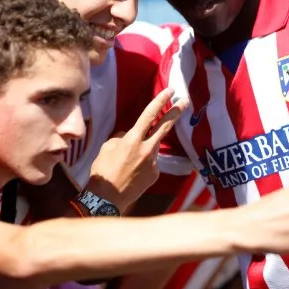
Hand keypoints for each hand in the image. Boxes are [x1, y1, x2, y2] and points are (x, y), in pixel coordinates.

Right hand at [87, 88, 188, 210]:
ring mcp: (153, 162)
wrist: (106, 198)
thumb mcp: (107, 147)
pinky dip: (143, 163)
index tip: (171, 91)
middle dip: (176, 112)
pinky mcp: (155, 174)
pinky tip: (132, 173)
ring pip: (153, 147)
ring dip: (146, 148)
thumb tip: (129, 135)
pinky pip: (150, 162)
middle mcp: (147, 149)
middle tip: (186, 100)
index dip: (160, 100)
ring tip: (128, 162)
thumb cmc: (103, 171)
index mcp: (133, 139)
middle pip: (165, 126)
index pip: (149, 115)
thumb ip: (122, 137)